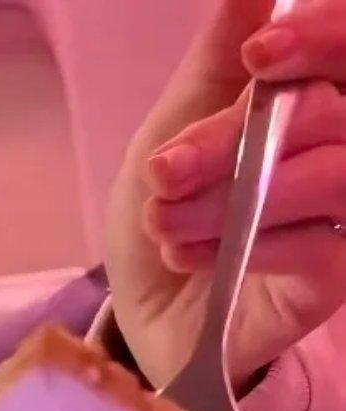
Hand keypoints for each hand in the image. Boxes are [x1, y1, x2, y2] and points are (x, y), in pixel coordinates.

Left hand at [106, 0, 345, 390]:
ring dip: (230, 198)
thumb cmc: (166, 210)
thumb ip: (214, 59)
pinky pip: (319, 248)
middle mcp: (343, 149)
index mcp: (311, 101)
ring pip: (332, 176)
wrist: (145, 310)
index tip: (256, 55)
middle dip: (236, 137)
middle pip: (333, 114)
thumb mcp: (171, 127)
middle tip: (164, 170)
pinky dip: (244, 246)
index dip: (324, 39)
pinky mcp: (334, 278)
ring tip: (163, 219)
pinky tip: (186, 255)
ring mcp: (345, 215)